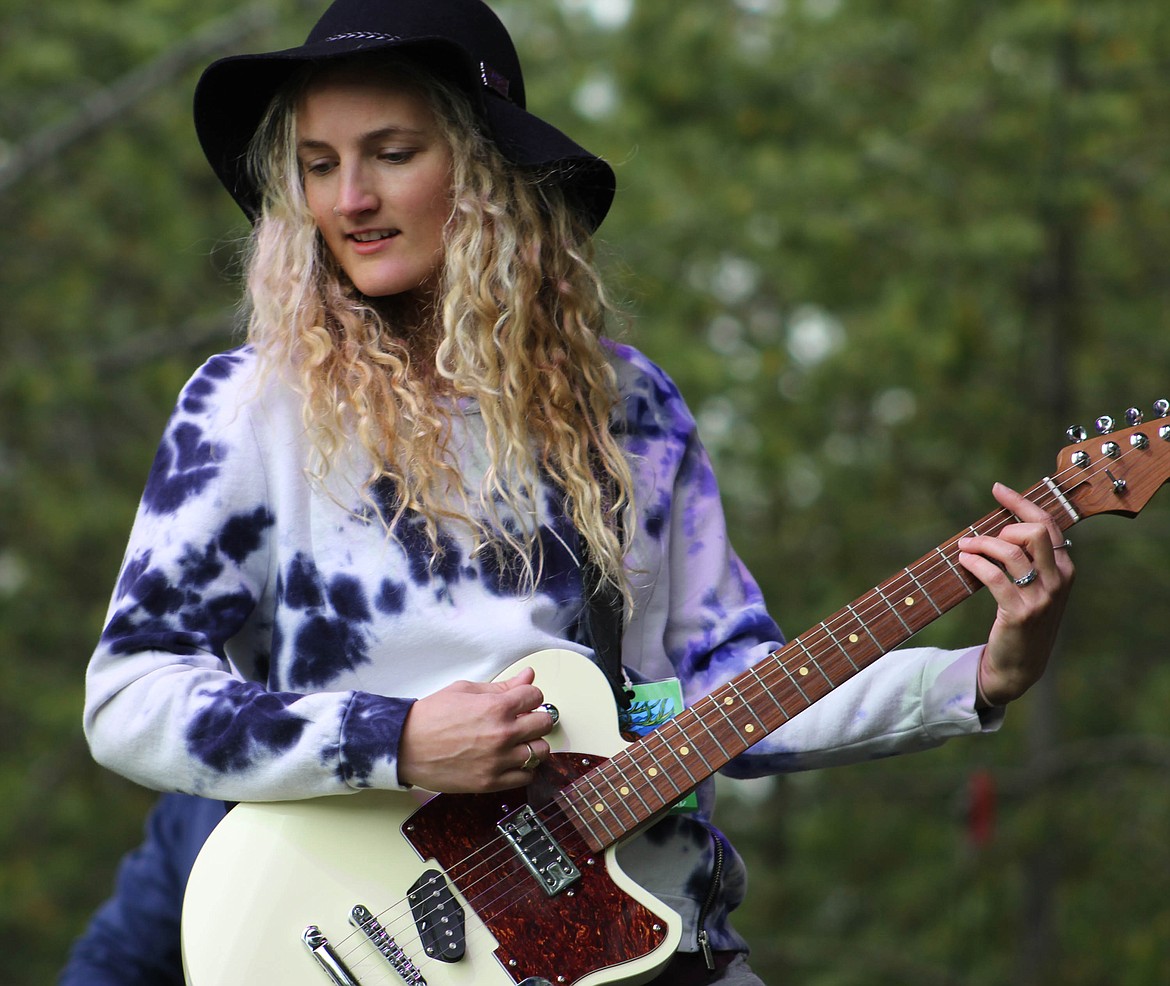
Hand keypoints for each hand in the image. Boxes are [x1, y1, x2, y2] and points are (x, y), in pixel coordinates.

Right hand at [396, 668, 555, 792]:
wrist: (404, 746)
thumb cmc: (431, 717)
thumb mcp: (465, 690)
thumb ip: (501, 686)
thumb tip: (527, 677)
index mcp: (496, 707)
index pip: (536, 696)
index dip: (529, 696)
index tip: (522, 701)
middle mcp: (502, 734)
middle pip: (544, 724)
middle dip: (535, 718)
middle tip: (522, 720)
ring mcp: (498, 760)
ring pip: (540, 752)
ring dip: (532, 744)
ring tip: (517, 742)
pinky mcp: (491, 782)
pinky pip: (526, 776)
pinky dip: (524, 769)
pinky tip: (511, 760)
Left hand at [956, 483, 1075, 706]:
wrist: (1020, 664)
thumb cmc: (1022, 618)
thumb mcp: (1035, 586)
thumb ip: (1028, 558)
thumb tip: (1001, 523)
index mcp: (1065, 569)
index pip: (1047, 524)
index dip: (1021, 503)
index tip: (998, 489)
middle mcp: (1058, 581)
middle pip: (1035, 532)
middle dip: (1005, 525)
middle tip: (984, 538)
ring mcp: (1041, 598)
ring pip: (1011, 551)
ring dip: (982, 543)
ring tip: (964, 546)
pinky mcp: (1020, 613)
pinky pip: (995, 576)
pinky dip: (976, 563)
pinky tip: (963, 560)